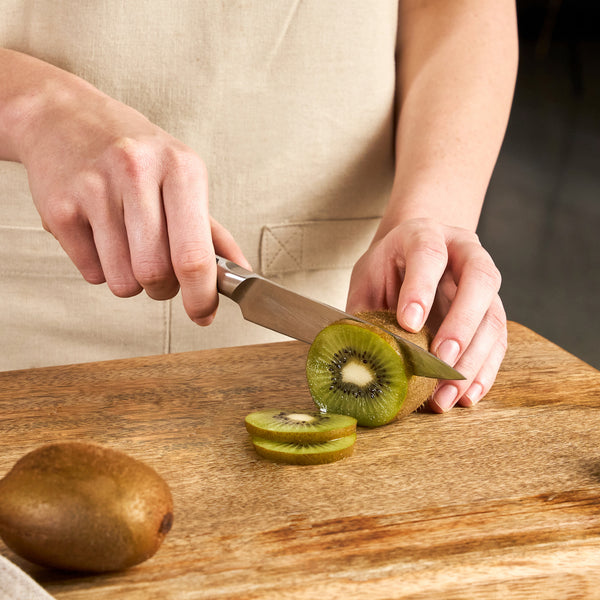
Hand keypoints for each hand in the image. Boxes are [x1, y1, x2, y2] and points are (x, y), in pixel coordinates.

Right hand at [15, 70, 248, 324]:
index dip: (201, 295)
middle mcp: (137, 173)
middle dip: (162, 288)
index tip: (202, 313)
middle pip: (156, 274)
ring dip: (131, 281)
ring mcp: (94, 189)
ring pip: (122, 281)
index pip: (194, 254)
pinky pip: (91, 274)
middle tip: (160, 272)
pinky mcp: (58, 208)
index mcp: (181, 168)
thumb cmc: (135, 154)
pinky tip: (101, 236)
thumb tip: (240, 276)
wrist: (64, 118)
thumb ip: (214, 232)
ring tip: (129, 248)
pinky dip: (101, 269)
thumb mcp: (183, 178)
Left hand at [346, 218, 506, 411]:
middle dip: (460, 325)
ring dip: (472, 359)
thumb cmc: (388, 267)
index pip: (428, 254)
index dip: (420, 288)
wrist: (412, 253)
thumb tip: (354, 353)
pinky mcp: (493, 309)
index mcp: (425, 234)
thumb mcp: (368, 277)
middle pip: (478, 281)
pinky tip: (466, 395)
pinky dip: (483, 371)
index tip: (408, 323)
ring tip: (446, 393)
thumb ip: (364, 308)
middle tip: (439, 360)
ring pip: (493, 316)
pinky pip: (498, 341)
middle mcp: (463, 252)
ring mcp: (484, 280)